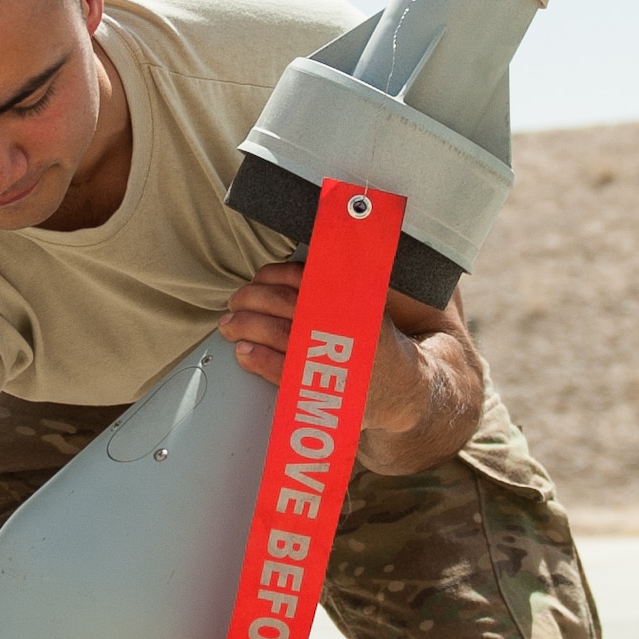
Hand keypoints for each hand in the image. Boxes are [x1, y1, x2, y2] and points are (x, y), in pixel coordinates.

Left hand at [218, 260, 483, 473]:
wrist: (410, 389)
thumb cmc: (381, 342)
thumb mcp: (372, 301)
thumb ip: (346, 277)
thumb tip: (316, 248)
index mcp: (356, 298)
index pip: (308, 279)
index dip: (276, 275)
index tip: (259, 278)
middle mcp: (347, 325)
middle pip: (287, 305)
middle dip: (253, 300)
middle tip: (234, 302)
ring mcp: (338, 359)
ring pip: (281, 335)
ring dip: (247, 326)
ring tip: (229, 325)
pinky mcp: (328, 390)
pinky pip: (285, 372)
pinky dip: (260, 359)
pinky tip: (243, 351)